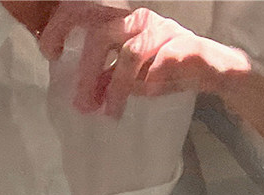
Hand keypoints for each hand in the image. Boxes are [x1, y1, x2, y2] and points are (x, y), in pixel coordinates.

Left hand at [38, 2, 248, 118]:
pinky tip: (146, 96)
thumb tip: (82, 95)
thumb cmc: (168, 68)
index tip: (49, 53)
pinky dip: (149, 84)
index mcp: (122, 20)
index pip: (84, 12)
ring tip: (110, 113)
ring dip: (117, 88)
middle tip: (80, 103)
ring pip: (130, 54)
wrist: (214, 69)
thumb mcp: (131, 76)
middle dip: (87, 69)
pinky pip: (160, 66)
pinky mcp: (184, 48)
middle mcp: (139, 20)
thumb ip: (106, 79)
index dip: (61, 28)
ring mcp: (162, 32)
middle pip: (101, 33)